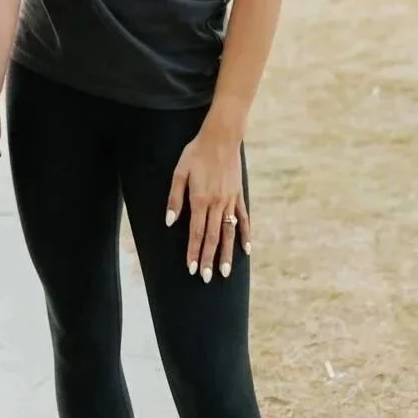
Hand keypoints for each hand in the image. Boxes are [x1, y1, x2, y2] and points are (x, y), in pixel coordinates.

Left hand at [165, 130, 250, 281]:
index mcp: (199, 200)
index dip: (193, 252)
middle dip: (209, 259)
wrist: (220, 138)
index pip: (196, 233)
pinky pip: (243, 218)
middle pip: (213, 237)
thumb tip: (170, 221)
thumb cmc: (195, 153)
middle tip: (207, 278)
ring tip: (226, 272)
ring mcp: (229, 201)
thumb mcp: (179, 172)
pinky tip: (247, 249)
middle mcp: (216, 204)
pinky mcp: (238, 195)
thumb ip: (175, 198)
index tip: (192, 269)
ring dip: (227, 253)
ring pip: (228, 232)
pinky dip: (245, 234)